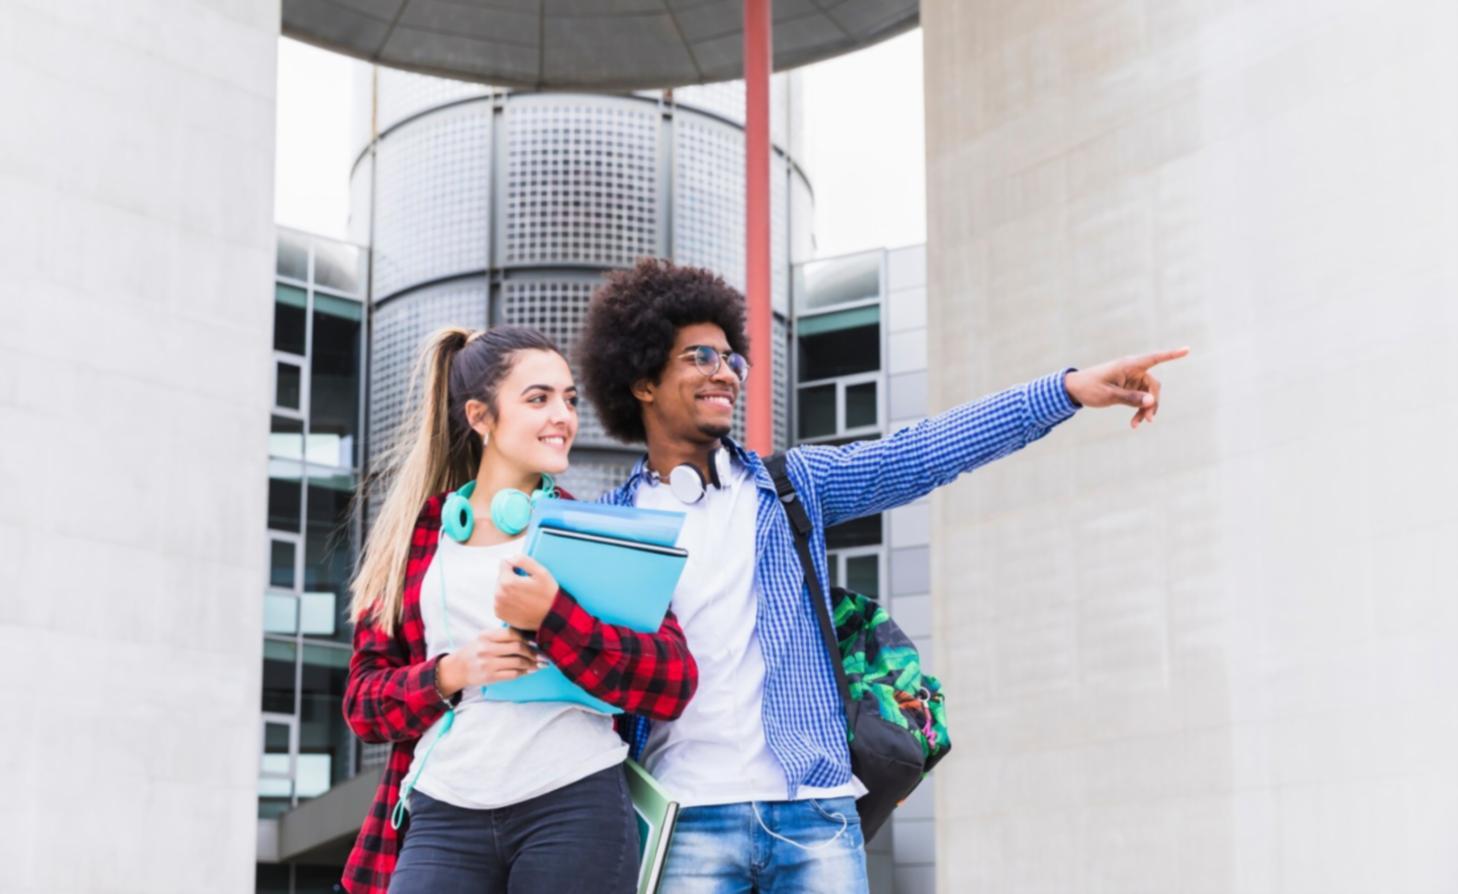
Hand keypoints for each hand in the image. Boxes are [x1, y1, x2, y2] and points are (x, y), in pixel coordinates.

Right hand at [436, 627, 541, 695]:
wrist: (457, 668)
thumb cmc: (475, 651)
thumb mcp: (484, 638)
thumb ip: (502, 636)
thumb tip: (528, 638)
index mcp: (487, 636)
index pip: (513, 633)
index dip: (528, 638)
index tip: (536, 641)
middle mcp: (487, 648)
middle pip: (517, 648)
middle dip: (533, 652)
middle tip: (541, 655)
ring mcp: (488, 663)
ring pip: (517, 662)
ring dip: (532, 664)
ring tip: (539, 664)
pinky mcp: (490, 677)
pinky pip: (512, 674)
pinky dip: (524, 673)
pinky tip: (529, 671)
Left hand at [494, 555, 559, 630]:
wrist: (551, 618)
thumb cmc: (548, 595)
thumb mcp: (541, 572)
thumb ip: (523, 560)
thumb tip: (509, 558)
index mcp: (507, 582)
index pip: (504, 563)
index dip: (517, 567)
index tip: (526, 575)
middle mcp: (499, 594)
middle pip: (501, 576)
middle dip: (512, 578)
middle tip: (527, 586)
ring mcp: (498, 605)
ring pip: (500, 588)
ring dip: (509, 589)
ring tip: (524, 595)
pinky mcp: (500, 614)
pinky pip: (500, 600)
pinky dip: (507, 599)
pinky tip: (520, 602)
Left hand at [1063, 347, 1189, 428]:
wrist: (1073, 390)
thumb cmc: (1089, 387)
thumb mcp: (1109, 395)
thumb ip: (1130, 398)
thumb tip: (1152, 402)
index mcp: (1129, 365)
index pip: (1154, 358)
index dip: (1171, 354)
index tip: (1187, 349)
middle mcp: (1133, 370)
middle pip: (1153, 385)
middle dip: (1153, 403)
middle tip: (1148, 420)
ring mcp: (1131, 380)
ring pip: (1148, 395)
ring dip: (1145, 409)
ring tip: (1138, 424)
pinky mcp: (1128, 388)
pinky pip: (1140, 400)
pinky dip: (1139, 410)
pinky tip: (1134, 423)